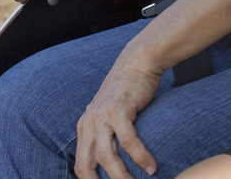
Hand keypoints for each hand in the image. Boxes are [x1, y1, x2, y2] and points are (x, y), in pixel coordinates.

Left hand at [74, 62, 162, 178]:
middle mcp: (89, 122)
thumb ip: (105, 132)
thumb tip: (110, 158)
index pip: (80, 163)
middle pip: (87, 164)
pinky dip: (140, 156)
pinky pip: (128, 141)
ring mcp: (102, 116)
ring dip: (121, 175)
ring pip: (106, 156)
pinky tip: (150, 166)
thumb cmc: (127, 90)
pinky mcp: (119, 110)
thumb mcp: (108, 112)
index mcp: (85, 126)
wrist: (137, 62)